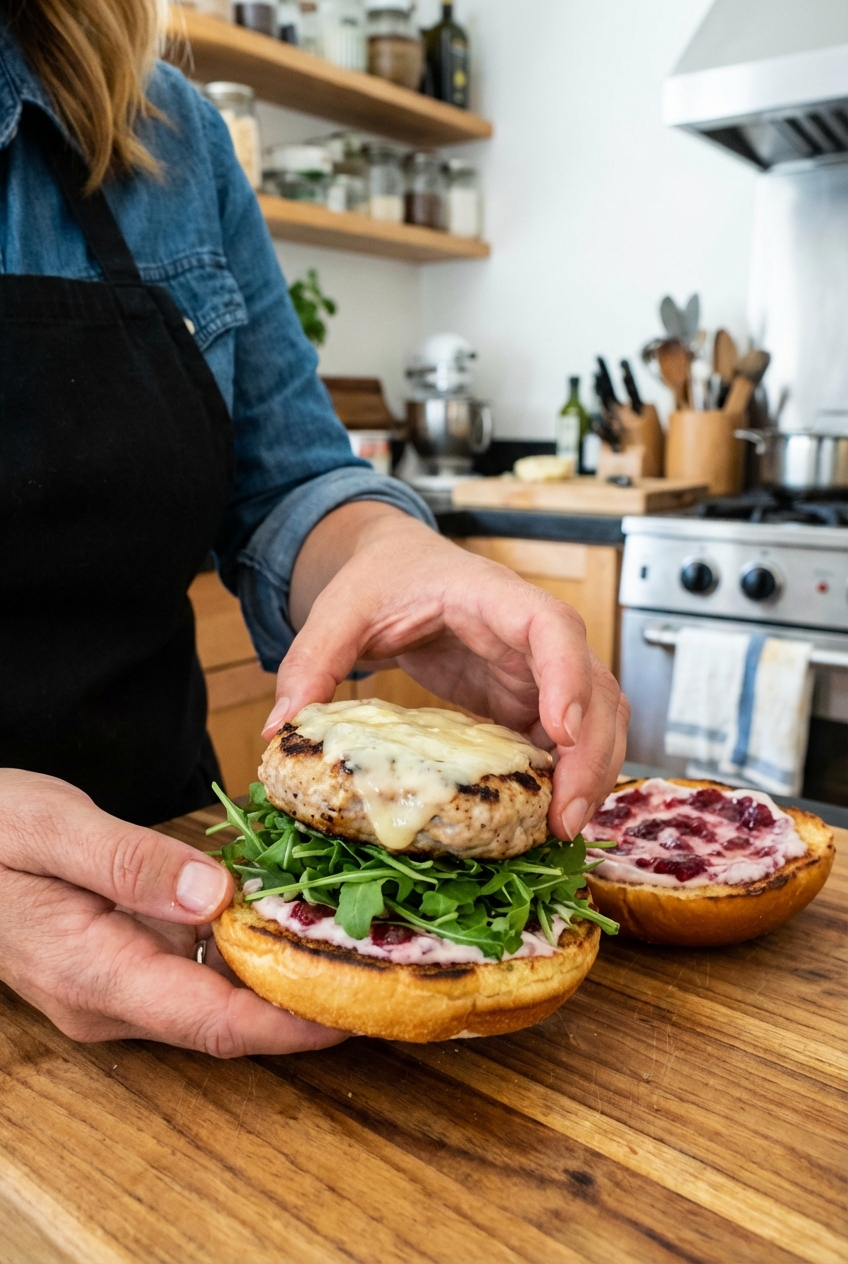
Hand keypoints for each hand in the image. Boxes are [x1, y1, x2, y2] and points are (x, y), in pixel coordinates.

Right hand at [0, 769, 346, 1054]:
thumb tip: (217, 896)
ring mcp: (112, 987)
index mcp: (91, 972)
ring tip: (355, 939)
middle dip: (302, 1002)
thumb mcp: (53, 827)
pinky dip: (244, 952)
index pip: (211, 1022)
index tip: (356, 1013)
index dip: (289, 1026)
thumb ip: (131, 864)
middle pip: (223, 1020)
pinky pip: (194, 971)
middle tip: (380, 964)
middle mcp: (107, 998)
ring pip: (214, 997)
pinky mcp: (119, 965)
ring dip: (279, 976)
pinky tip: (287, 916)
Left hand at [266, 506, 629, 838]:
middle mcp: (531, 635)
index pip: (551, 628)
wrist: (399, 569)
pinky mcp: (528, 704)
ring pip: (597, 720)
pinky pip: (568, 743)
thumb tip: (278, 730)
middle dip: (591, 754)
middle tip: (562, 819)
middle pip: (595, 687)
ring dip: (591, 774)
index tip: (562, 730)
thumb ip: (311, 662)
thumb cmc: (381, 579)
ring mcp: (538, 673)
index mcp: (492, 597)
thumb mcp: (340, 611)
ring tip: (560, 831)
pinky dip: (568, 779)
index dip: (567, 677)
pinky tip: (546, 821)